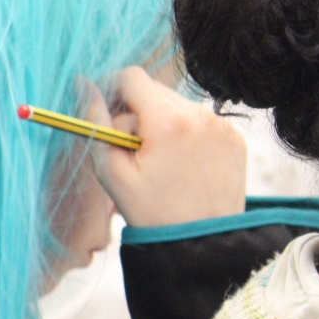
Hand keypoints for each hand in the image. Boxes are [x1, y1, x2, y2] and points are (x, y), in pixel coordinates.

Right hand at [83, 67, 246, 227]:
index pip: (132, 77)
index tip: (109, 113)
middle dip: (137, 112)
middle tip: (133, 148)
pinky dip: (187, 134)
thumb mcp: (113, 171)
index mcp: (168, 121)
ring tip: (161, 161)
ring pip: (178, 105)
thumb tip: (83, 84)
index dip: (113, 91)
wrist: (202, 241)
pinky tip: (184, 164)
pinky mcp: (235, 136)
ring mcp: (222, 125)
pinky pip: (202, 121)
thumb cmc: (152, 211)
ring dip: (163, 123)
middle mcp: (200, 115)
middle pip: (155, 90)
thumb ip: (96, 123)